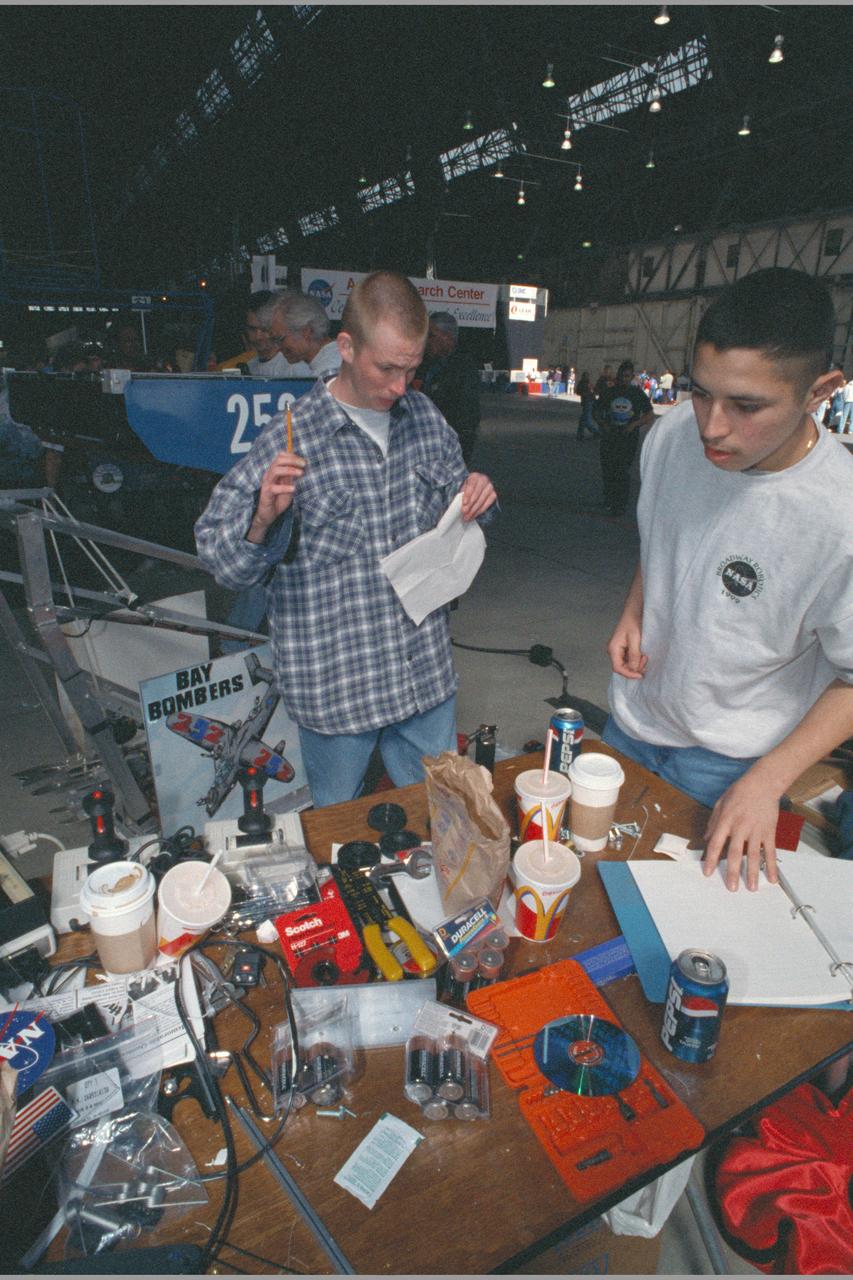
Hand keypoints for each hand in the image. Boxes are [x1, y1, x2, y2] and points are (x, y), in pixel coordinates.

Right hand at [248, 451, 305, 540]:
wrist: (269, 514)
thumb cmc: (278, 499)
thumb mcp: (288, 486)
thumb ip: (291, 477)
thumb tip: (300, 467)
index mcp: (274, 471)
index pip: (280, 456)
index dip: (292, 456)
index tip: (303, 461)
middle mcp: (269, 474)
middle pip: (278, 460)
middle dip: (292, 460)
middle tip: (304, 465)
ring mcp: (266, 483)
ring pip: (275, 471)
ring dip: (289, 470)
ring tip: (301, 473)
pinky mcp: (266, 493)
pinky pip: (274, 488)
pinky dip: (284, 487)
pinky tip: (293, 488)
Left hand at [460, 472, 496, 520]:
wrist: (484, 479)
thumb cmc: (473, 483)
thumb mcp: (466, 484)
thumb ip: (463, 492)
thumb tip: (459, 503)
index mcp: (475, 477)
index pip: (471, 487)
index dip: (468, 495)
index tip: (464, 503)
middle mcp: (484, 481)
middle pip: (476, 496)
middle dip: (470, 506)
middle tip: (464, 513)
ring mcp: (490, 488)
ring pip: (481, 502)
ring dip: (474, 511)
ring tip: (467, 517)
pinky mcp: (494, 494)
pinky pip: (487, 505)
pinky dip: (480, 511)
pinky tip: (474, 515)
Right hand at [606, 617, 647, 678]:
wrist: (634, 611)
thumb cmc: (633, 621)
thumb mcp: (635, 638)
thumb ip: (633, 654)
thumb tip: (633, 668)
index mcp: (613, 648)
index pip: (618, 668)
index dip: (629, 674)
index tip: (640, 675)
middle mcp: (614, 651)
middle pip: (622, 667)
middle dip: (635, 667)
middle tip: (645, 660)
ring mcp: (618, 650)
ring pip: (627, 664)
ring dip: (637, 663)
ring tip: (645, 656)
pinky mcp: (624, 649)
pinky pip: (629, 659)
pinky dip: (637, 659)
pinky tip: (643, 654)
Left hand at [702, 770, 779, 891]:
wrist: (763, 783)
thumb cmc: (740, 791)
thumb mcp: (720, 803)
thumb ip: (713, 822)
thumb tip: (705, 838)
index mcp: (726, 821)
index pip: (716, 843)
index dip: (710, 859)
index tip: (707, 872)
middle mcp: (740, 828)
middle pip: (735, 853)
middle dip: (732, 872)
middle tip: (731, 888)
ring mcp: (756, 830)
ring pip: (754, 855)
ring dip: (752, 873)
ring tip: (751, 888)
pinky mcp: (769, 832)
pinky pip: (770, 851)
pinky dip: (771, 865)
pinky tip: (773, 878)